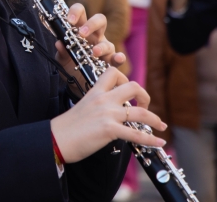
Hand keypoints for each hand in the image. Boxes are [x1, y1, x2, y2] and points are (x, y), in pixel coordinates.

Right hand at [50, 67, 166, 162]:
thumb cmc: (67, 127)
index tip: (127, 92)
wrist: (56, 138)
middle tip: (144, 107)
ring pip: (141, 112)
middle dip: (145, 96)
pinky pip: (136, 134)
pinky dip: (151, 139)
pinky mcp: (109, 130)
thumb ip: (98, 105)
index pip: (114, 73)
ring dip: (155, 119)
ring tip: (160, 125)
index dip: (125, 78)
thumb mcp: (83, 107)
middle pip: (133, 87)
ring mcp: (108, 114)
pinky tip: (159, 142)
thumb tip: (111, 113)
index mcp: (96, 92)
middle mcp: (104, 100)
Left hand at [56, 4, 125, 85]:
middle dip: (92, 24)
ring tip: (94, 52)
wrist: (76, 84)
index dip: (76, 12)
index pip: (81, 12)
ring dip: (101, 46)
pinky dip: (119, 58)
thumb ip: (61, 51)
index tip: (69, 20)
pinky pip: (117, 58)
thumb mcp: (62, 59)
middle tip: (82, 33)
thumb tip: (58, 43)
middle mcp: (95, 36)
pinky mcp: (110, 62)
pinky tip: (118, 58)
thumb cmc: (70, 66)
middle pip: (100, 20)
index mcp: (81, 29)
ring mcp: (104, 48)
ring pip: (107, 42)